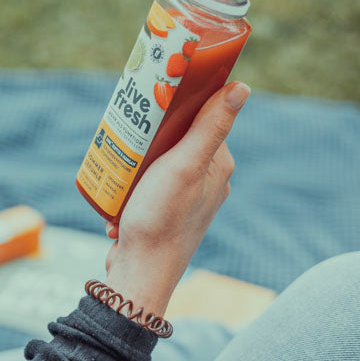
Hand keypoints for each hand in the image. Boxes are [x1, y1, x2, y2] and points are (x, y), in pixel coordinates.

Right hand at [103, 81, 250, 316]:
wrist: (138, 273)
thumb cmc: (162, 219)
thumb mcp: (185, 166)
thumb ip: (210, 127)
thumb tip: (241, 87)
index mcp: (217, 167)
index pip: (202, 119)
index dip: (177, 105)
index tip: (153, 97)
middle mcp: (204, 181)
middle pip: (173, 139)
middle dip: (147, 137)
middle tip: (127, 133)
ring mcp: (181, 198)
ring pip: (153, 161)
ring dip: (132, 163)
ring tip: (120, 167)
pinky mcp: (159, 212)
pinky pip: (141, 185)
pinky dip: (127, 187)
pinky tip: (118, 195)